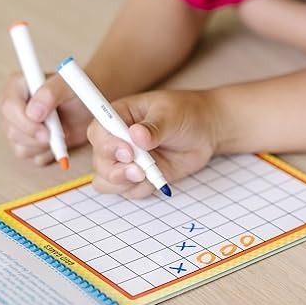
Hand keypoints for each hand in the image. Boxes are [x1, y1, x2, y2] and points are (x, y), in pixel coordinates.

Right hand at [0, 72, 91, 164]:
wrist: (95, 104)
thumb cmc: (82, 89)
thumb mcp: (70, 85)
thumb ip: (51, 92)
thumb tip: (32, 113)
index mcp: (19, 87)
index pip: (9, 107)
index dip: (25, 122)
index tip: (46, 130)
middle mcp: (16, 108)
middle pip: (13, 131)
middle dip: (38, 137)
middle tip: (61, 132)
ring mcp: (21, 127)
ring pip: (21, 148)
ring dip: (45, 146)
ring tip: (64, 132)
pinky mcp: (32, 143)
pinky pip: (34, 158)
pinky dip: (51, 154)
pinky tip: (61, 141)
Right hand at [87, 89, 218, 197]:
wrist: (207, 130)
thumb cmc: (186, 113)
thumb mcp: (171, 114)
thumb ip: (154, 127)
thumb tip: (137, 135)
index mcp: (119, 116)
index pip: (98, 131)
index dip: (107, 145)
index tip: (128, 152)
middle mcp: (118, 139)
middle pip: (99, 160)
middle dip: (115, 169)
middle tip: (139, 170)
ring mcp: (127, 160)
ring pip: (107, 180)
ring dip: (124, 183)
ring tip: (146, 175)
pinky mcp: (139, 176)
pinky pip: (128, 191)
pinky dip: (140, 189)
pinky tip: (158, 178)